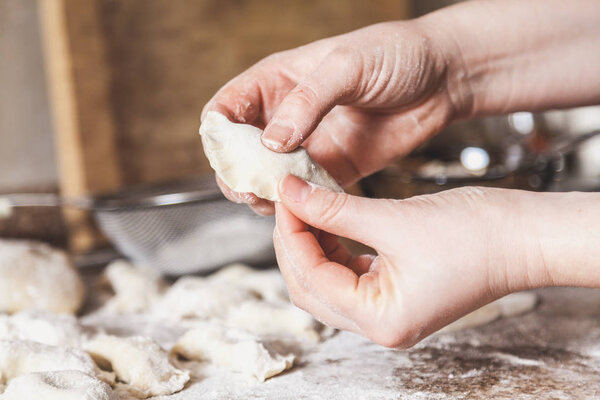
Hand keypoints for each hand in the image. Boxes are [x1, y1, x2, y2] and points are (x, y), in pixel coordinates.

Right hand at [203, 20, 467, 214]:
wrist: (443, 78)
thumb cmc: (396, 54)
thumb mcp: (347, 66)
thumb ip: (307, 102)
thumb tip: (271, 141)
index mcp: (277, 81)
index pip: (227, 109)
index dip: (218, 134)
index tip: (227, 157)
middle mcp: (287, 115)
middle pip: (241, 151)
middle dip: (238, 173)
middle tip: (250, 190)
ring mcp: (309, 145)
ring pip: (269, 177)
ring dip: (264, 194)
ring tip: (273, 203)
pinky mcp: (333, 169)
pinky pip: (305, 192)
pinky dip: (297, 205)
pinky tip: (302, 209)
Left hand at [273, 175, 554, 347]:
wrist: (524, 236)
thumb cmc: (475, 234)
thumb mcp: (393, 219)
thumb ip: (335, 209)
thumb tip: (292, 192)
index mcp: (381, 320)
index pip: (311, 278)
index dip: (291, 233)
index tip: (285, 194)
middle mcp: (380, 325)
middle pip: (311, 287)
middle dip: (295, 242)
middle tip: (290, 200)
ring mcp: (387, 311)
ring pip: (326, 280)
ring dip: (312, 243)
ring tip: (305, 204)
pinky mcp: (393, 293)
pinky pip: (347, 273)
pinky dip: (333, 246)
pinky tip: (327, 218)